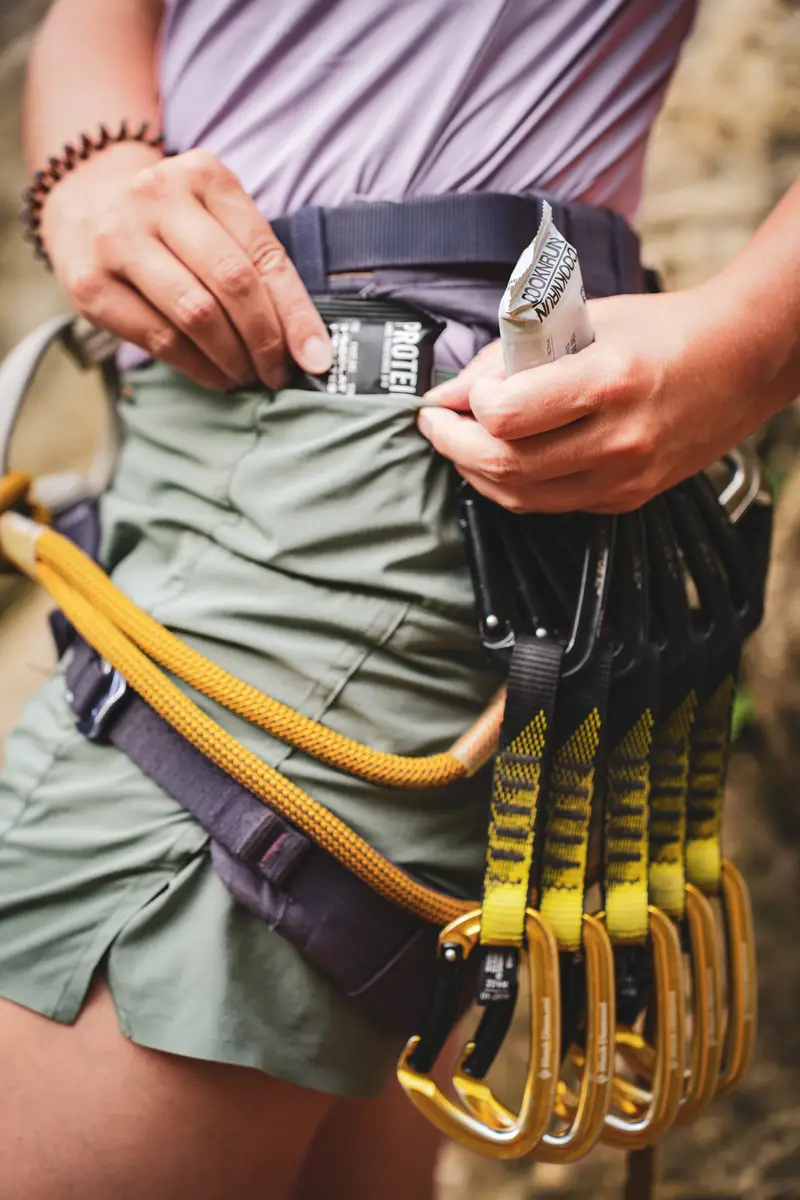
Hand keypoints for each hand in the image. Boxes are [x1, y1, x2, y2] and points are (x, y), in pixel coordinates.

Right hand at [42, 144, 331, 390]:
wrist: (87, 208)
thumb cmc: (174, 224)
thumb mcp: (219, 219)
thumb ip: (260, 266)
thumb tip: (310, 346)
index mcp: (203, 175)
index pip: (264, 254)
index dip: (296, 314)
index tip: (317, 358)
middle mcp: (155, 197)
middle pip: (231, 282)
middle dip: (265, 340)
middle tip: (279, 373)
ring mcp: (117, 239)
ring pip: (196, 314)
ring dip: (233, 358)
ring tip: (250, 376)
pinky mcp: (92, 284)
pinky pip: (160, 339)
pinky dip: (199, 367)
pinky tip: (218, 376)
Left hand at [417, 287, 773, 512]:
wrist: (738, 363)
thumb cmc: (662, 331)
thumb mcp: (587, 321)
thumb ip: (515, 356)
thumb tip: (453, 390)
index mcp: (609, 380)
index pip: (508, 414)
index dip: (466, 405)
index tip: (450, 393)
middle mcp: (618, 438)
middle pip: (505, 464)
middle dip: (452, 445)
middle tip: (434, 424)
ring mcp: (624, 477)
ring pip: (521, 496)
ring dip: (475, 471)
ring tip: (459, 443)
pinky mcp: (625, 500)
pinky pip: (549, 505)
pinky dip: (513, 486)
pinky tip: (501, 460)